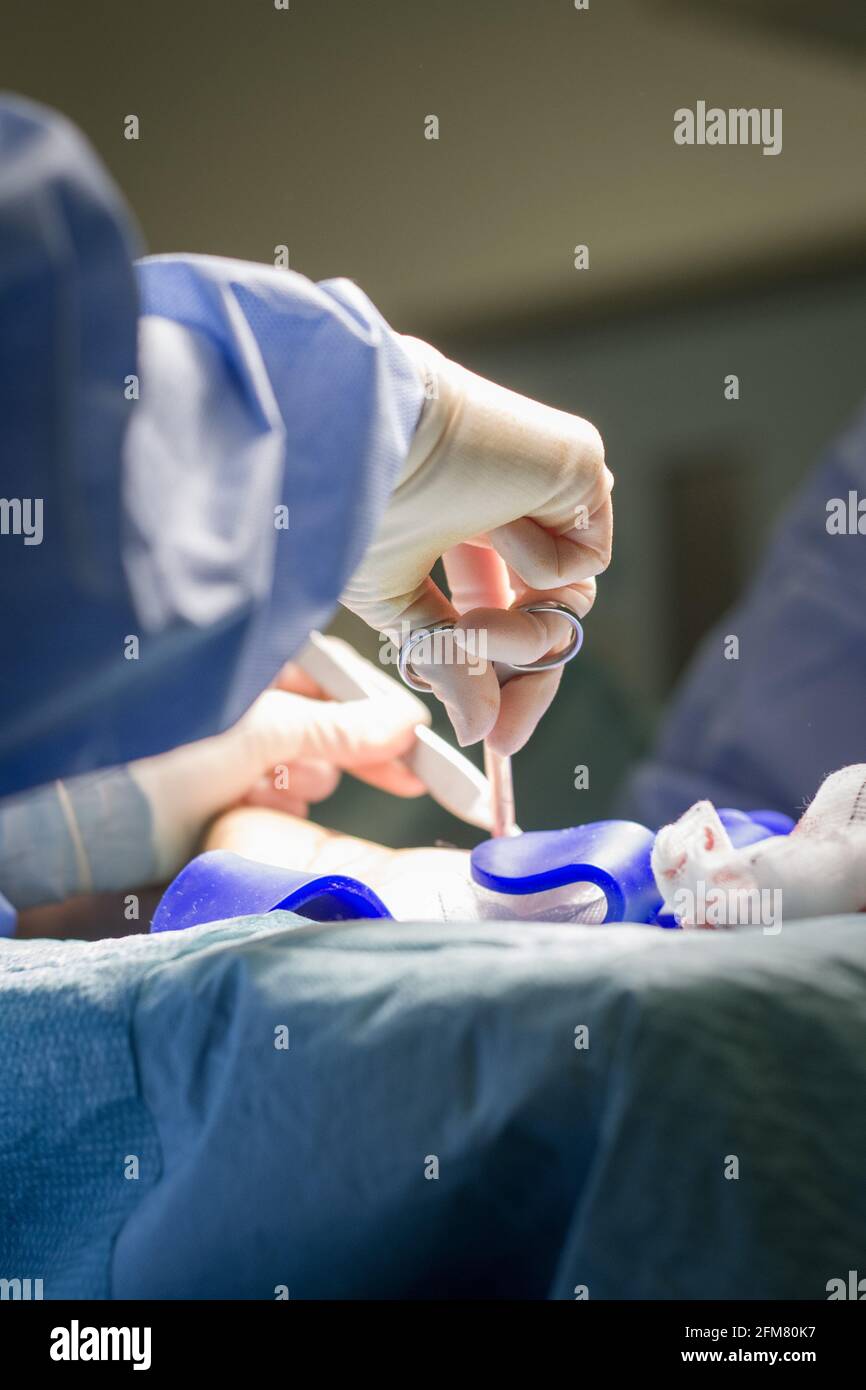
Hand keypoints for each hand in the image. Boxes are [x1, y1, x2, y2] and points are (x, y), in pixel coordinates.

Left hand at [129, 636, 429, 879]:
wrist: (97, 813)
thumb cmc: (170, 746)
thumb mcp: (264, 727)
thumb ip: (339, 727)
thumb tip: (406, 722)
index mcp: (257, 665)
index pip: (338, 679)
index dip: (380, 708)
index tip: (419, 736)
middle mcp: (253, 701)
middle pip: (331, 726)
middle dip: (352, 752)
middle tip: (408, 778)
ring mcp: (242, 749)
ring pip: (309, 769)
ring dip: (302, 782)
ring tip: (271, 786)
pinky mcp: (232, 795)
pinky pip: (283, 803)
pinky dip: (278, 809)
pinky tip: (256, 807)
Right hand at [341, 336, 612, 753]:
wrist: (358, 435)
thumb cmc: (353, 503)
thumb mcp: (394, 604)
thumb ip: (447, 664)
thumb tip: (479, 731)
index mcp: (461, 527)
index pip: (501, 615)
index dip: (499, 677)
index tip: (492, 736)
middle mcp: (509, 504)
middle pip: (546, 617)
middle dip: (524, 679)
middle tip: (499, 731)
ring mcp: (546, 486)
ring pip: (568, 602)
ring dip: (522, 637)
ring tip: (471, 628)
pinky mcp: (580, 467)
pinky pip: (583, 559)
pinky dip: (539, 569)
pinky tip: (493, 529)